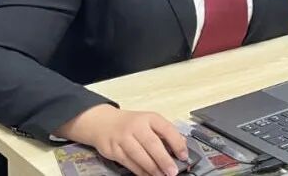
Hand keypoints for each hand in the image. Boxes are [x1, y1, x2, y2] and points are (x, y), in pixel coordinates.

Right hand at [59, 105, 186, 175]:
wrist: (103, 122)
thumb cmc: (131, 123)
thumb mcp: (149, 121)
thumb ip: (164, 132)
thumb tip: (181, 145)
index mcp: (149, 118)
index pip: (166, 129)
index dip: (177, 142)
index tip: (184, 155)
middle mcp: (136, 126)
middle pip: (152, 144)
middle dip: (164, 159)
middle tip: (173, 171)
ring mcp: (123, 138)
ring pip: (139, 155)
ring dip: (152, 168)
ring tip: (162, 175)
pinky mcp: (114, 150)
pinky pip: (129, 163)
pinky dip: (140, 171)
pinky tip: (148, 175)